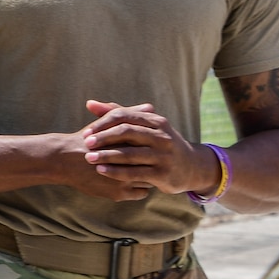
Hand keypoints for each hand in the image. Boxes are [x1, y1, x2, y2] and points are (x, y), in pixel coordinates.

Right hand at [31, 114, 154, 201]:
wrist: (64, 159)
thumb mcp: (108, 122)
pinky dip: (139, 187)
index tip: (152, 146)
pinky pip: (142, 193)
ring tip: (143, 170)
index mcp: (128, 142)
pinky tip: (133, 181)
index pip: (154, 145)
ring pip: (150, 179)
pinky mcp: (120, 193)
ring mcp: (125, 179)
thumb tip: (151, 107)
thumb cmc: (87, 139)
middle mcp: (129, 161)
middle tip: (151, 159)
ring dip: (148, 175)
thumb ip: (130, 114)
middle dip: (153, 161)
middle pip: (154, 163)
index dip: (154, 146)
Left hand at [80, 100, 219, 195]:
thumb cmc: (160, 144)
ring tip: (89, 158)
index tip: (87, 132)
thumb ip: (119, 114)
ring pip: (130, 154)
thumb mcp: (146, 126)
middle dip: (104, 137)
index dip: (103, 122)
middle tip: (86, 143)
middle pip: (127, 132)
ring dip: (107, 156)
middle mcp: (162, 136)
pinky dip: (116, 171)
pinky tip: (101, 171)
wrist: (192, 167)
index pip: (125, 116)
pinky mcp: (163, 174)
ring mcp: (164, 155)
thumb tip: (89, 103)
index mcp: (156, 121)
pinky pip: (135, 172)